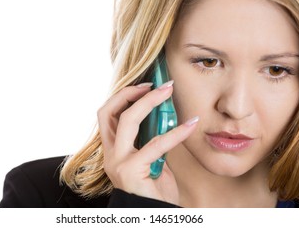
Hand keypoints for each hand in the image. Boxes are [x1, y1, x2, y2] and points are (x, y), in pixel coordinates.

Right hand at [98, 81, 198, 204]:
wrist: (154, 215)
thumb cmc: (155, 189)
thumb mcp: (151, 159)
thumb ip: (150, 138)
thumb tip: (163, 114)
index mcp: (112, 150)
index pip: (107, 115)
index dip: (123, 96)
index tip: (145, 85)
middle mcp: (110, 154)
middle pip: (108, 112)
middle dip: (130, 93)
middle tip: (155, 84)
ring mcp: (118, 162)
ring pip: (127, 121)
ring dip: (149, 102)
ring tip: (168, 92)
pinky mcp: (132, 171)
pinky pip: (156, 145)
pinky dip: (175, 132)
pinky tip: (191, 125)